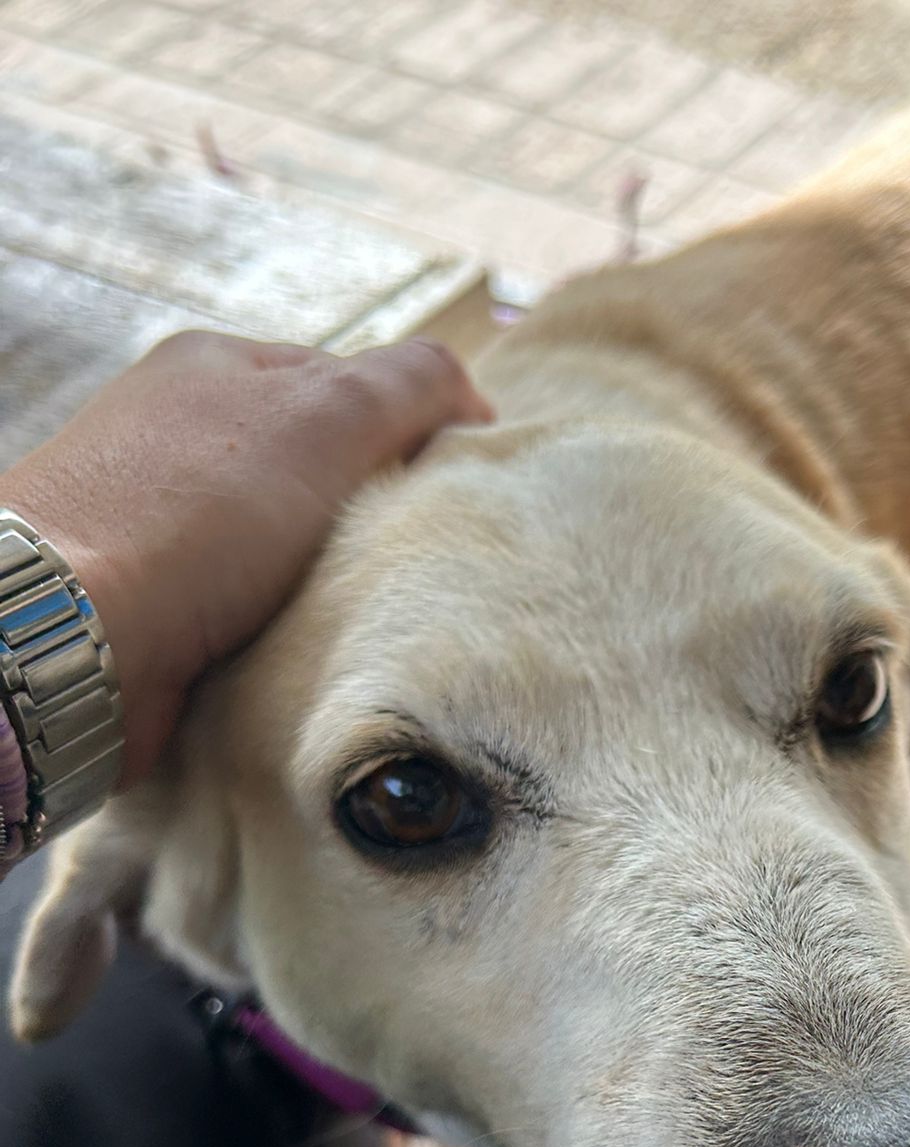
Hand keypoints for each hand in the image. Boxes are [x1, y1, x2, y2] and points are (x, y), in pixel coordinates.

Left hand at [2, 331, 492, 784]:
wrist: (75, 633)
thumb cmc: (198, 515)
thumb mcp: (330, 414)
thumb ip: (413, 385)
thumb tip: (470, 395)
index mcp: (220, 367)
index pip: (351, 385)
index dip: (411, 433)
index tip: (449, 492)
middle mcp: (184, 433)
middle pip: (322, 470)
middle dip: (372, 513)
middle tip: (411, 558)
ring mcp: (163, 519)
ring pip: (289, 545)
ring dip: (330, 581)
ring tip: (362, 613)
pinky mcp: (154, 602)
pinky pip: (250, 609)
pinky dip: (284, 629)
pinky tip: (306, 650)